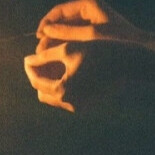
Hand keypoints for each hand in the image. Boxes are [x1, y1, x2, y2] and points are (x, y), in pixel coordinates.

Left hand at [23, 40, 138, 112]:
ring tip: (52, 63)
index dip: (30, 66)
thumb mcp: (69, 49)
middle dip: (39, 76)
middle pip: (43, 92)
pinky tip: (66, 69)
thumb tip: (28, 60)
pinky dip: (63, 85)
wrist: (127, 62)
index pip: (36, 80)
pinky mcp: (87, 104)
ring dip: (50, 81)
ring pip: (55, 96)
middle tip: (40, 60)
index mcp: (63, 90)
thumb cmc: (99, 51)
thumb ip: (45, 55)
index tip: (28, 55)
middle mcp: (70, 103)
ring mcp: (79, 106)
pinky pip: (67, 97)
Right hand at [36, 0, 142, 51]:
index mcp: (89, 3)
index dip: (46, 23)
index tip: (37, 37)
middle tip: (40, 52)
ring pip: (67, 30)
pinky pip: (74, 37)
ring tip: (47, 57)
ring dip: (57, 43)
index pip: (59, 10)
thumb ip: (67, 33)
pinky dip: (66, 46)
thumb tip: (44, 31)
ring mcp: (91, 19)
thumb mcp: (90, 37)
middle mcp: (89, 9)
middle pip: (62, 21)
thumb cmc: (118, 41)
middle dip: (50, 36)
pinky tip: (59, 59)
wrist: (140, 47)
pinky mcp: (93, 30)